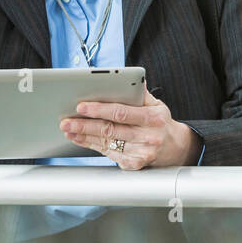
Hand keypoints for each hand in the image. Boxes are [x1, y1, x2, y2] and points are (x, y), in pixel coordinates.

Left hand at [59, 89, 201, 168]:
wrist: (175, 148)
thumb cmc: (161, 123)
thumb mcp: (157, 105)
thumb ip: (141, 93)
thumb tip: (133, 78)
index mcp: (153, 118)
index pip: (122, 112)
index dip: (100, 110)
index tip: (82, 106)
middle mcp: (148, 137)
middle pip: (110, 129)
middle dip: (85, 125)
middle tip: (66, 121)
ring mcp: (140, 152)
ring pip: (106, 142)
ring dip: (84, 136)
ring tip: (69, 129)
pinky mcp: (133, 164)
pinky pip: (108, 153)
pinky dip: (91, 145)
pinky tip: (80, 139)